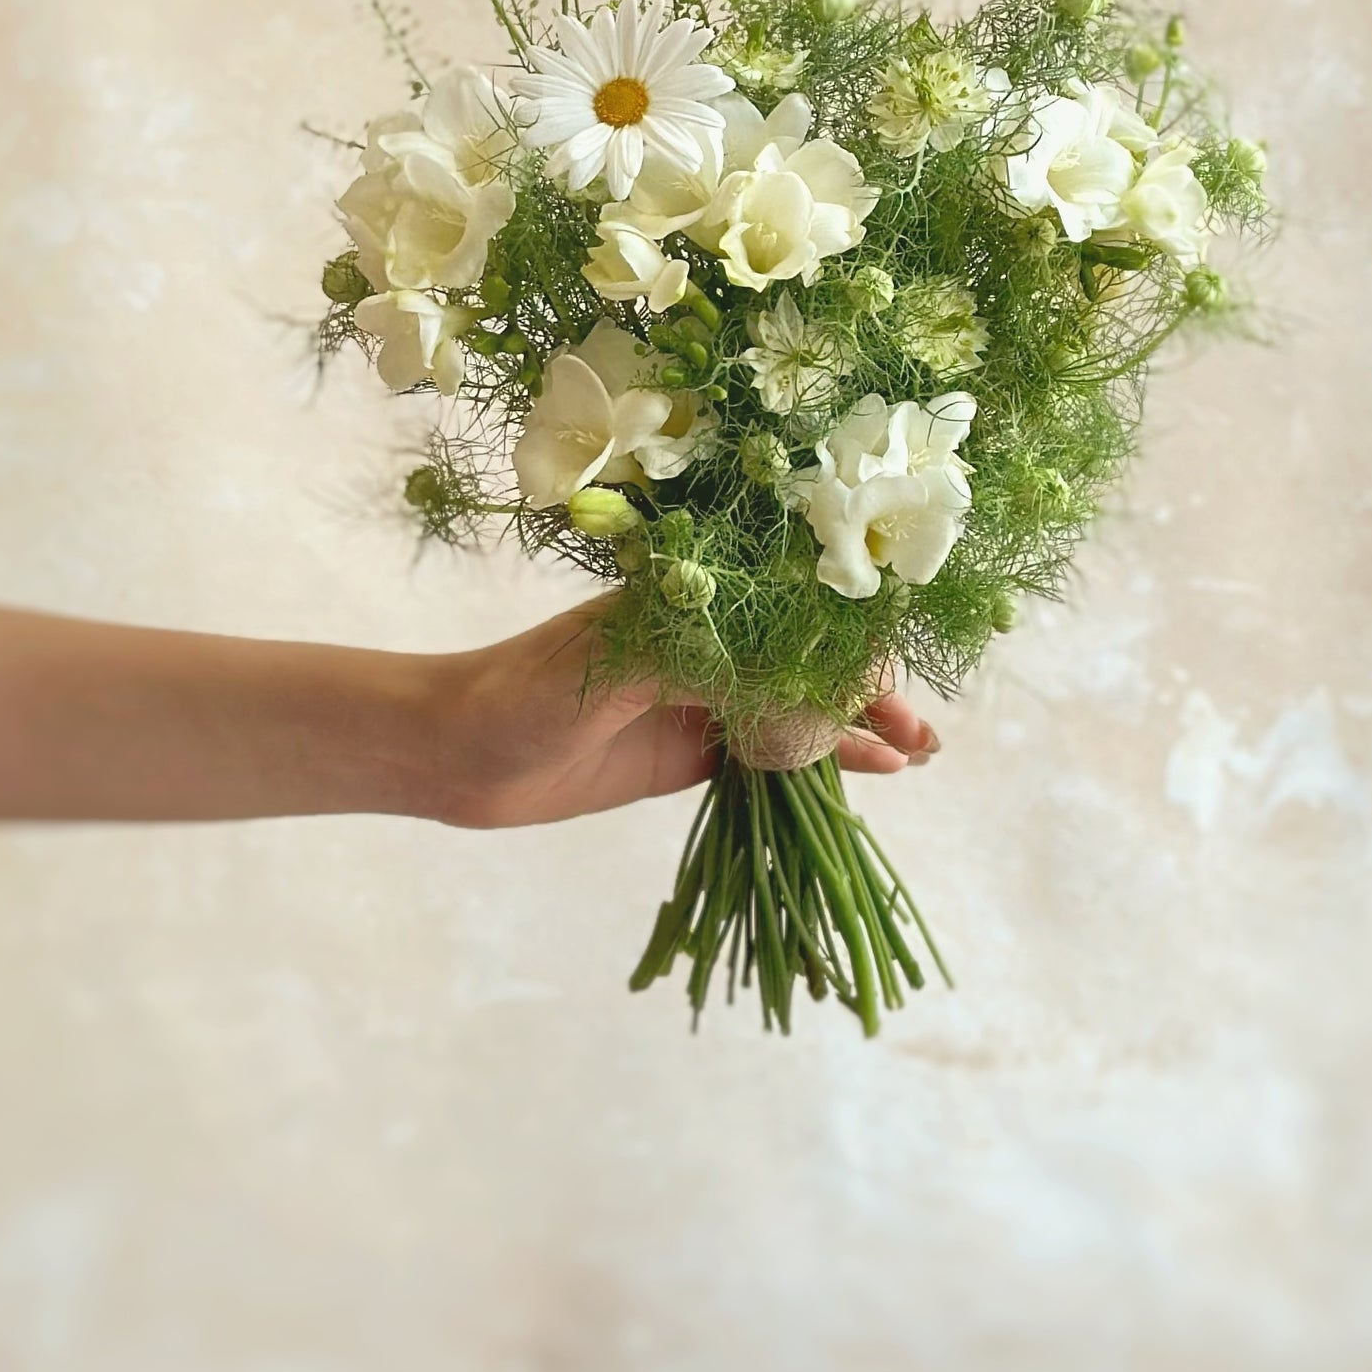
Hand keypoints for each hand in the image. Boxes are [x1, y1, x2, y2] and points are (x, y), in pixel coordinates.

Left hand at [426, 600, 939, 827]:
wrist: (453, 754)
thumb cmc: (521, 691)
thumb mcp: (613, 668)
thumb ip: (705, 670)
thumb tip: (802, 697)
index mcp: (689, 602)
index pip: (790, 612)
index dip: (845, 642)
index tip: (887, 674)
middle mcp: (706, 644)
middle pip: (807, 660)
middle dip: (866, 689)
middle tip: (918, 731)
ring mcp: (703, 698)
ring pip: (799, 709)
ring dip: (856, 727)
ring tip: (916, 751)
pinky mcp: (692, 752)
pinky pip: (773, 755)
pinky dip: (822, 760)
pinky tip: (871, 770)